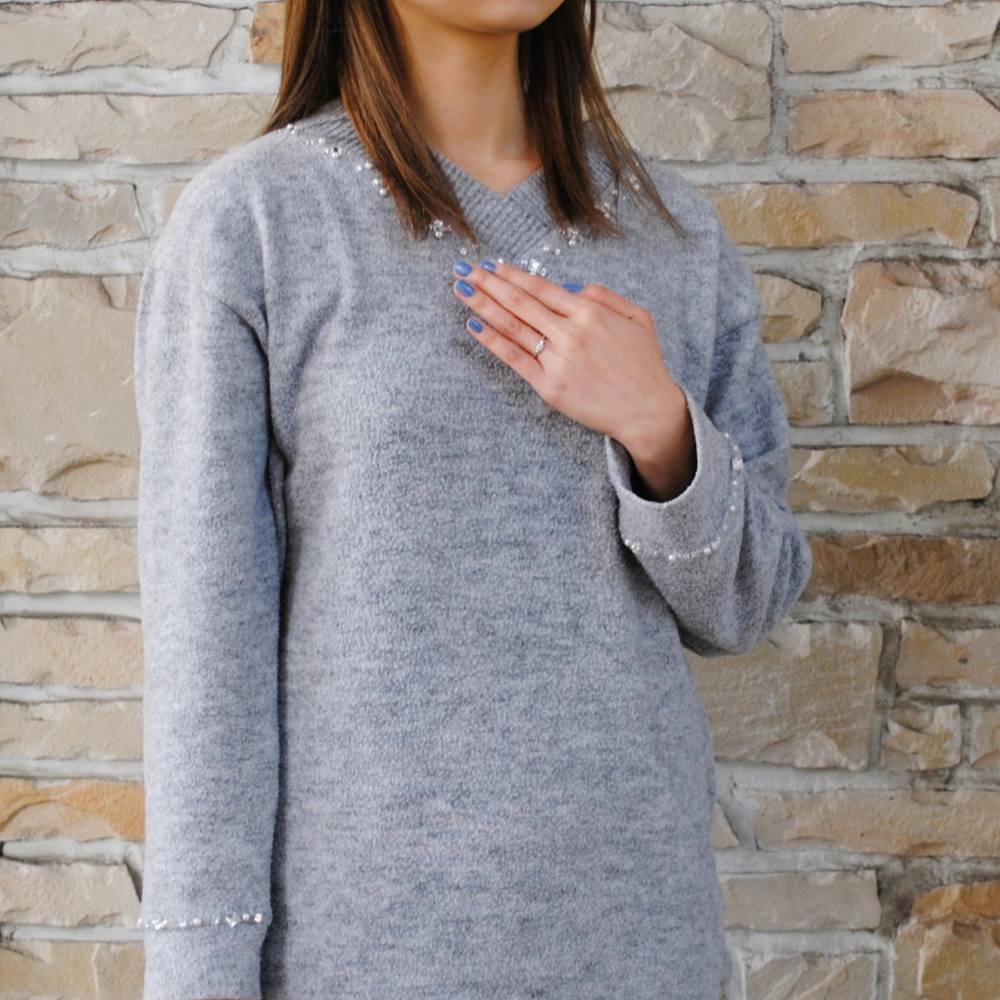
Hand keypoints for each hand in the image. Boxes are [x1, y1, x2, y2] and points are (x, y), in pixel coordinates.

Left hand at [451, 259, 695, 501]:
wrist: (647, 411)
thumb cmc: (644, 364)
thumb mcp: (637, 317)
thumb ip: (604, 296)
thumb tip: (569, 287)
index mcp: (590, 312)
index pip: (541, 287)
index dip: (513, 274)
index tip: (492, 265)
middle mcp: (570, 333)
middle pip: (520, 301)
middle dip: (488, 283)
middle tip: (463, 269)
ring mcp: (558, 360)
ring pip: (512, 326)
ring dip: (482, 305)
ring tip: (461, 289)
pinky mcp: (549, 386)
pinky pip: (514, 358)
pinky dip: (492, 341)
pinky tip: (474, 325)